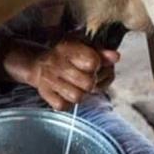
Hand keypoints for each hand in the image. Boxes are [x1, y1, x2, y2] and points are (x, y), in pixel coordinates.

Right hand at [1, 38, 119, 110]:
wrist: (37, 65)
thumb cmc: (66, 56)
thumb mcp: (82, 48)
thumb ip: (101, 53)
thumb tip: (116, 57)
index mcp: (68, 49)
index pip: (93, 62)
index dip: (97, 65)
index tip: (93, 65)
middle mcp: (57, 63)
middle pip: (88, 83)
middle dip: (91, 83)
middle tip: (86, 79)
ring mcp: (50, 80)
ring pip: (77, 97)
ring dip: (80, 94)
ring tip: (77, 87)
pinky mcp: (45, 93)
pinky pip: (63, 106)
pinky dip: (67, 103)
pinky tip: (66, 94)